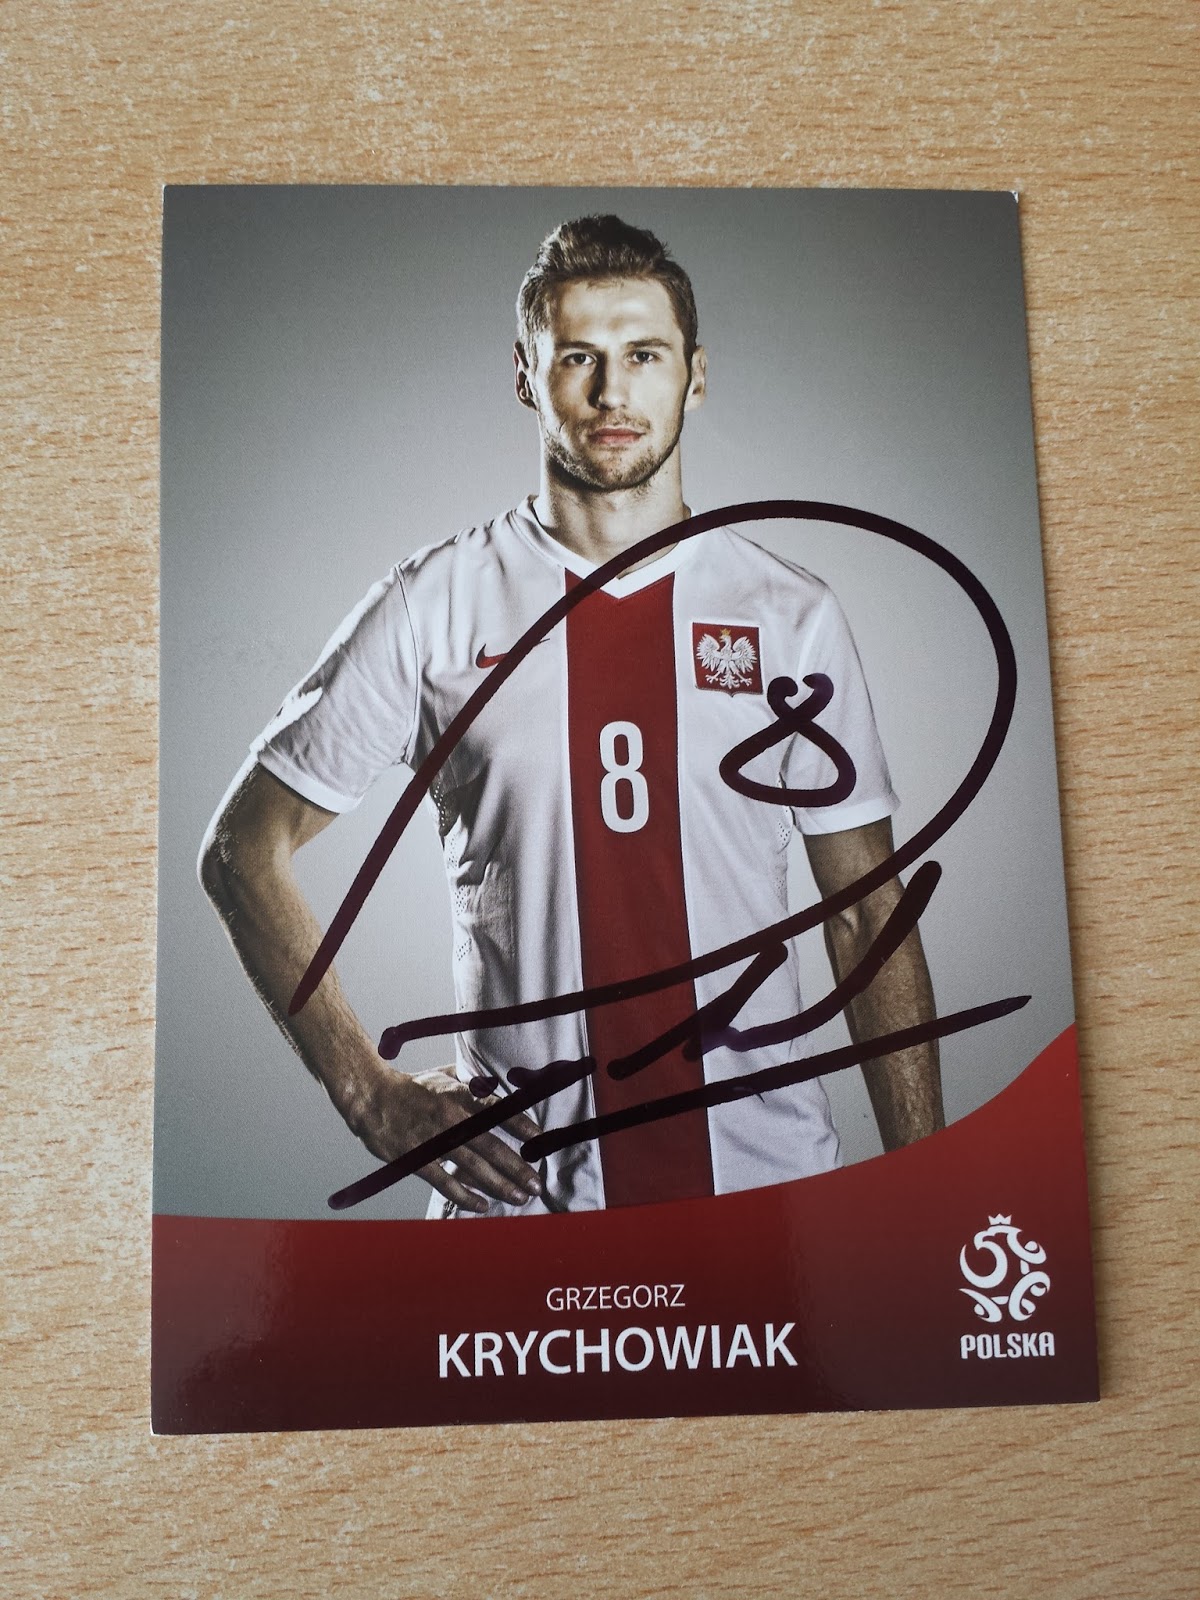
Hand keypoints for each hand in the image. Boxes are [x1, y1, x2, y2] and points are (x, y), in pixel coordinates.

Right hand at [354, 1066, 542, 1213]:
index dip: (521, 1125)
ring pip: (473, 1167)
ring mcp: (434, 1140)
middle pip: (491, 1146)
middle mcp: (451, 1117)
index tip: (541, 1140)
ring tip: (519, 1197)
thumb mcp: (444, 1074)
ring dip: (499, 1185)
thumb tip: (499, 1083)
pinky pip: (445, 1181)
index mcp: (459, 1094)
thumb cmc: (411, 1086)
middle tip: (536, 1184)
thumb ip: (472, 1080)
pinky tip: (483, 1205)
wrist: (371, 1096)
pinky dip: (465, 1195)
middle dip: (517, 1167)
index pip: (498, 1110)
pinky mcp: (417, 1158)